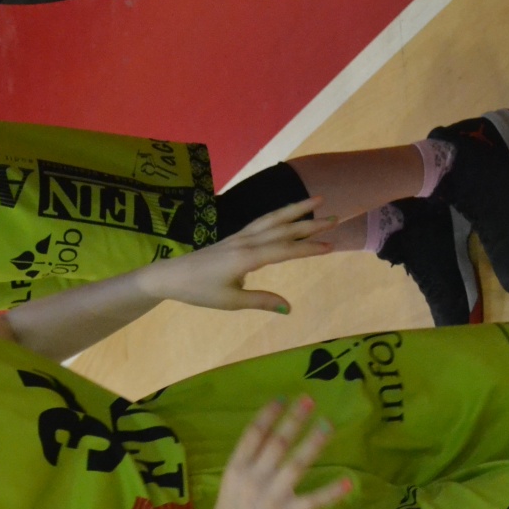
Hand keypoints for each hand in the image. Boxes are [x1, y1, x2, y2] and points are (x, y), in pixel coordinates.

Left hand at [140, 198, 336, 312]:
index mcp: (246, 257)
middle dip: (310, 224)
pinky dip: (279, 214)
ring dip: (296, 210)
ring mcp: (239, 237)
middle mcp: (245, 242)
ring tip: (317, 200)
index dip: (308, 248)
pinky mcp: (234, 237)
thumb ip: (260, 301)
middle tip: (336, 217)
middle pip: (283, 229)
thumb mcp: (230, 301)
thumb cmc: (199, 290)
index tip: (331, 246)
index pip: (284, 250)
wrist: (171, 275)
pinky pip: (262, 221)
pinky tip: (288, 214)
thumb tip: (289, 308)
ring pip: (273, 219)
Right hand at [200, 397, 352, 508]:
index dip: (268, 415)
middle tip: (309, 400)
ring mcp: (270, 497)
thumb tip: (269, 437)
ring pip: (296, 464)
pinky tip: (347, 481)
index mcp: (236, 468)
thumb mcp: (232, 484)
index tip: (283, 398)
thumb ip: (248, 463)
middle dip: (294, 420)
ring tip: (328, 425)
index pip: (252, 435)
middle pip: (276, 443)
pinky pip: (312, 501)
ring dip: (313, 443)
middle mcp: (253, 478)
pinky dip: (330, 492)